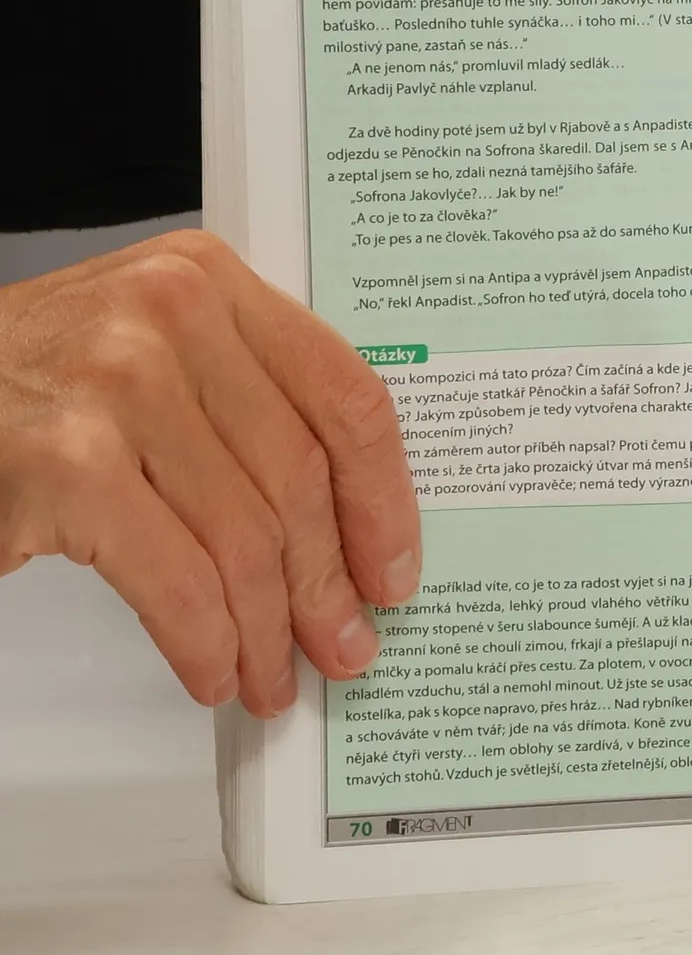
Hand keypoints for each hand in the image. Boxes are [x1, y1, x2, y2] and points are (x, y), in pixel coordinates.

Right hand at [0, 230, 419, 717]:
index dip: (384, 498)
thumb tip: (347, 521)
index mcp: (213, 281)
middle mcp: (173, 316)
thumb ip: (248, 395)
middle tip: (343, 642)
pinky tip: (212, 671)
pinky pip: (177, 579)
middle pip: (301, 478)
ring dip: (267, 630)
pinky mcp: (68, 463)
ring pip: (245, 538)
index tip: (393, 566)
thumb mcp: (153, 343)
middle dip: (329, 583)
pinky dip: (205, 643)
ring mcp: (119, 385)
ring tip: (272, 673)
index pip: (345, 395)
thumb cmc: (35, 380)